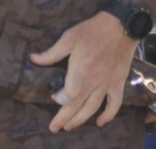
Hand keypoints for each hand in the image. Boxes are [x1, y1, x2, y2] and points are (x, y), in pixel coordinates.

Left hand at [30, 11, 138, 132]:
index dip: (60, 99)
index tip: (54, 97)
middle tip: (54, 128)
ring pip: (92, 108)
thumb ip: (52, 52)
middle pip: (77, 106)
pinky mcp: (118, 83)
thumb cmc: (93, 30)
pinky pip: (115, 103)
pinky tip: (100, 122)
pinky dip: (108, 115)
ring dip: (80, 120)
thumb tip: (33, 59)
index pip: (69, 94)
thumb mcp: (69, 37)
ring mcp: (107, 83)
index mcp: (80, 69)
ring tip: (69, 127)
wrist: (121, 26)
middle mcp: (94, 81)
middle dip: (64, 119)